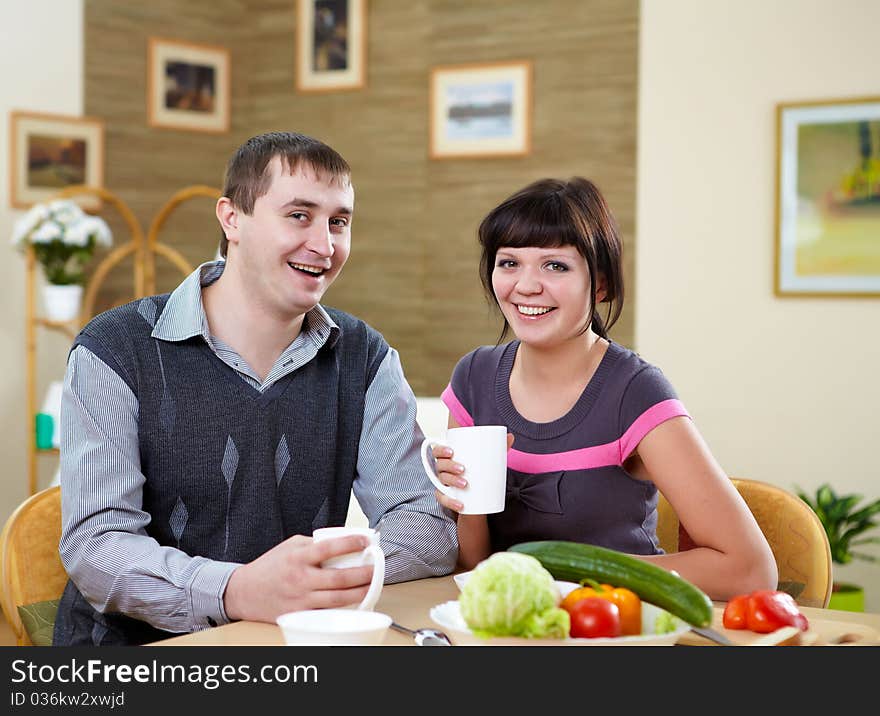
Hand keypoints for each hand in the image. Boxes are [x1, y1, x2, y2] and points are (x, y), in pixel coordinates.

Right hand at [223, 534, 374, 622]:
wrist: (244, 592)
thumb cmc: (269, 567)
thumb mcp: (289, 546)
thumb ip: (313, 544)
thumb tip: (341, 542)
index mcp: (298, 557)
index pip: (330, 547)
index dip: (351, 543)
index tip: (366, 542)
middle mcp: (301, 579)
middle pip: (340, 578)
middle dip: (364, 573)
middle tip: (376, 568)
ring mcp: (301, 600)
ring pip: (338, 599)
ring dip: (360, 592)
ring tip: (372, 584)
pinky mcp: (301, 615)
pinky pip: (328, 611)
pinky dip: (344, 606)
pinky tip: (356, 600)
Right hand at [432, 433, 513, 512]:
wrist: (476, 499)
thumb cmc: (479, 473)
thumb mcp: (487, 460)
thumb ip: (497, 448)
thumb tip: (511, 436)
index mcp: (449, 457)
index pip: (438, 450)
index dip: (441, 450)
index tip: (452, 451)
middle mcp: (443, 470)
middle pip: (439, 465)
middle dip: (449, 466)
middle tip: (463, 469)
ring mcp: (443, 484)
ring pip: (441, 481)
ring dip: (451, 482)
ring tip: (465, 484)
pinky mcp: (445, 497)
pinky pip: (443, 499)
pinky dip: (450, 502)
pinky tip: (460, 504)